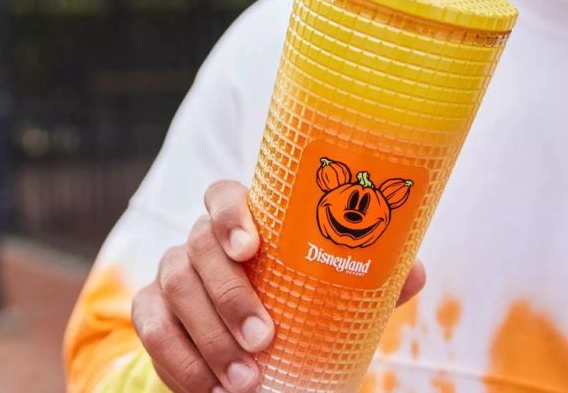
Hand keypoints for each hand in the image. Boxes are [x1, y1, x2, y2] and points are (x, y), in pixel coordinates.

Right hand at [132, 180, 426, 392]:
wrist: (247, 345)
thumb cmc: (295, 302)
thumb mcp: (330, 292)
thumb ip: (367, 278)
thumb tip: (415, 272)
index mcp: (246, 222)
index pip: (223, 195)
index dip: (231, 214)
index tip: (251, 247)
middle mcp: (202, 240)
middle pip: (198, 247)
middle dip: (230, 296)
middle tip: (264, 338)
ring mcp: (172, 272)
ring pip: (175, 287)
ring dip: (210, 337)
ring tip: (246, 379)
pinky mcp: (152, 309)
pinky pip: (152, 328)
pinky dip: (180, 361)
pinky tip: (209, 388)